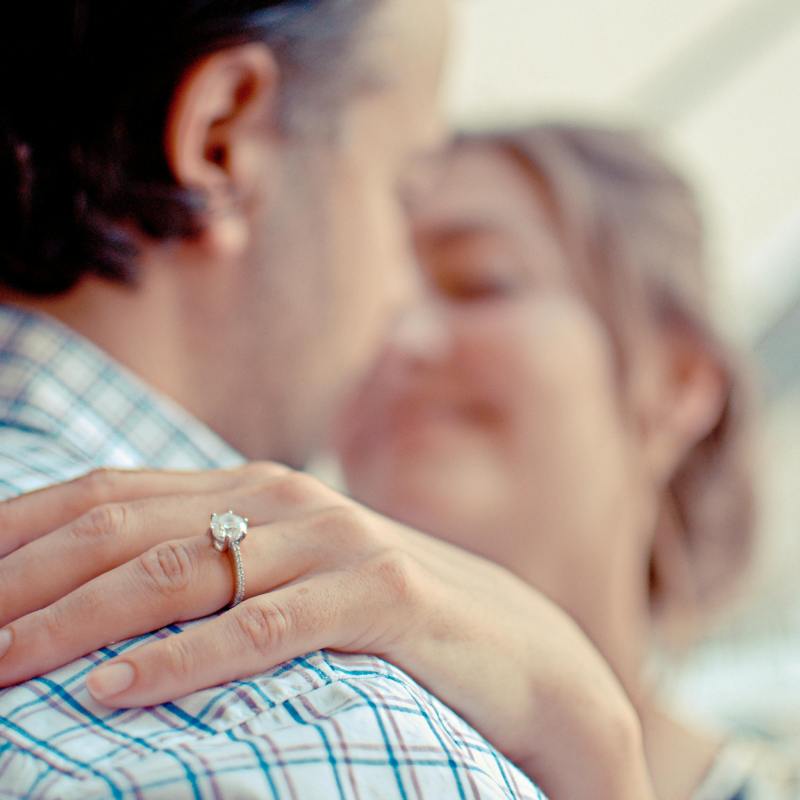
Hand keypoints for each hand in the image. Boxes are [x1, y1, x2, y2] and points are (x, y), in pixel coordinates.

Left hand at [0, 466, 653, 799]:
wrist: (507, 639)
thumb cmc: (377, 612)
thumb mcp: (284, 576)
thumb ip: (209, 565)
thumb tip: (94, 597)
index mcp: (249, 487)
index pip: (107, 494)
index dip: (19, 531)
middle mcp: (282, 497)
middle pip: (124, 528)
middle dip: (24, 583)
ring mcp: (332, 540)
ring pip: (180, 572)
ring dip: (75, 623)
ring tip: (0, 668)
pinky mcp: (380, 591)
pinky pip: (263, 626)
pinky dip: (182, 659)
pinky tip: (112, 692)